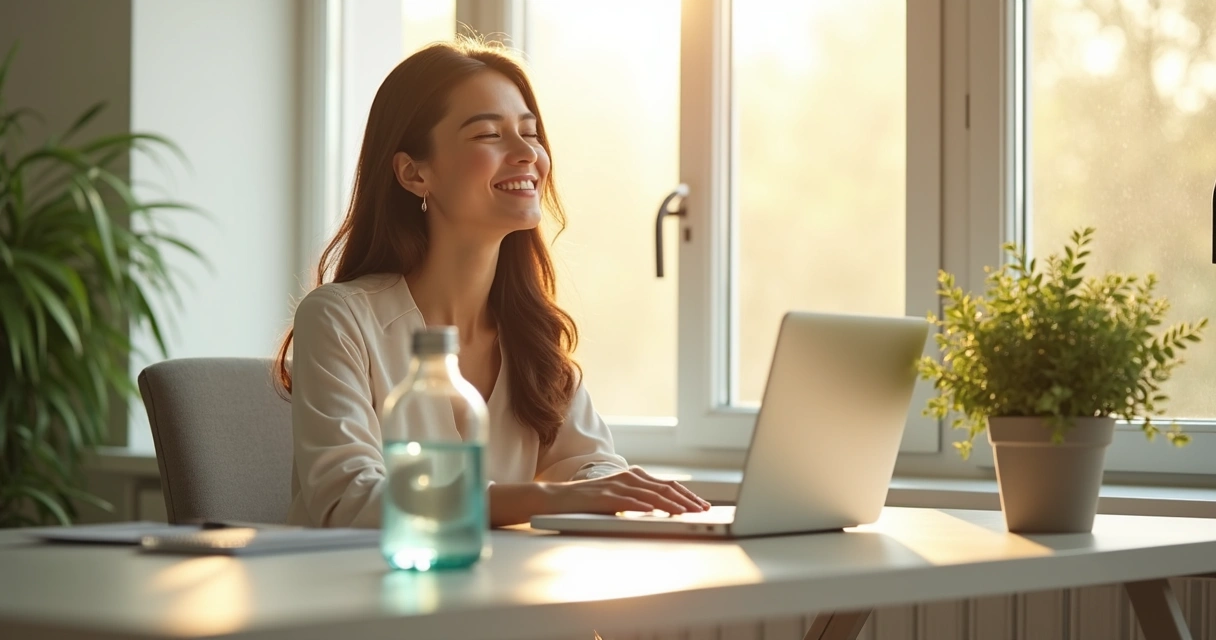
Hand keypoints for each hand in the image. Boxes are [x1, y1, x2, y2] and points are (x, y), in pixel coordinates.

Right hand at [542, 466, 711, 514]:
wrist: (558, 498)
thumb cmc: (590, 502)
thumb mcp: (619, 498)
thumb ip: (639, 500)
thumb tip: (664, 511)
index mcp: (634, 476)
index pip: (667, 484)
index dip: (687, 494)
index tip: (703, 505)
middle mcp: (629, 477)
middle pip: (665, 487)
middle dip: (687, 499)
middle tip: (704, 510)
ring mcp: (618, 485)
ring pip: (652, 493)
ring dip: (673, 504)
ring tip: (689, 513)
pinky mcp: (606, 496)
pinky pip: (630, 501)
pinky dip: (647, 506)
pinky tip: (658, 512)